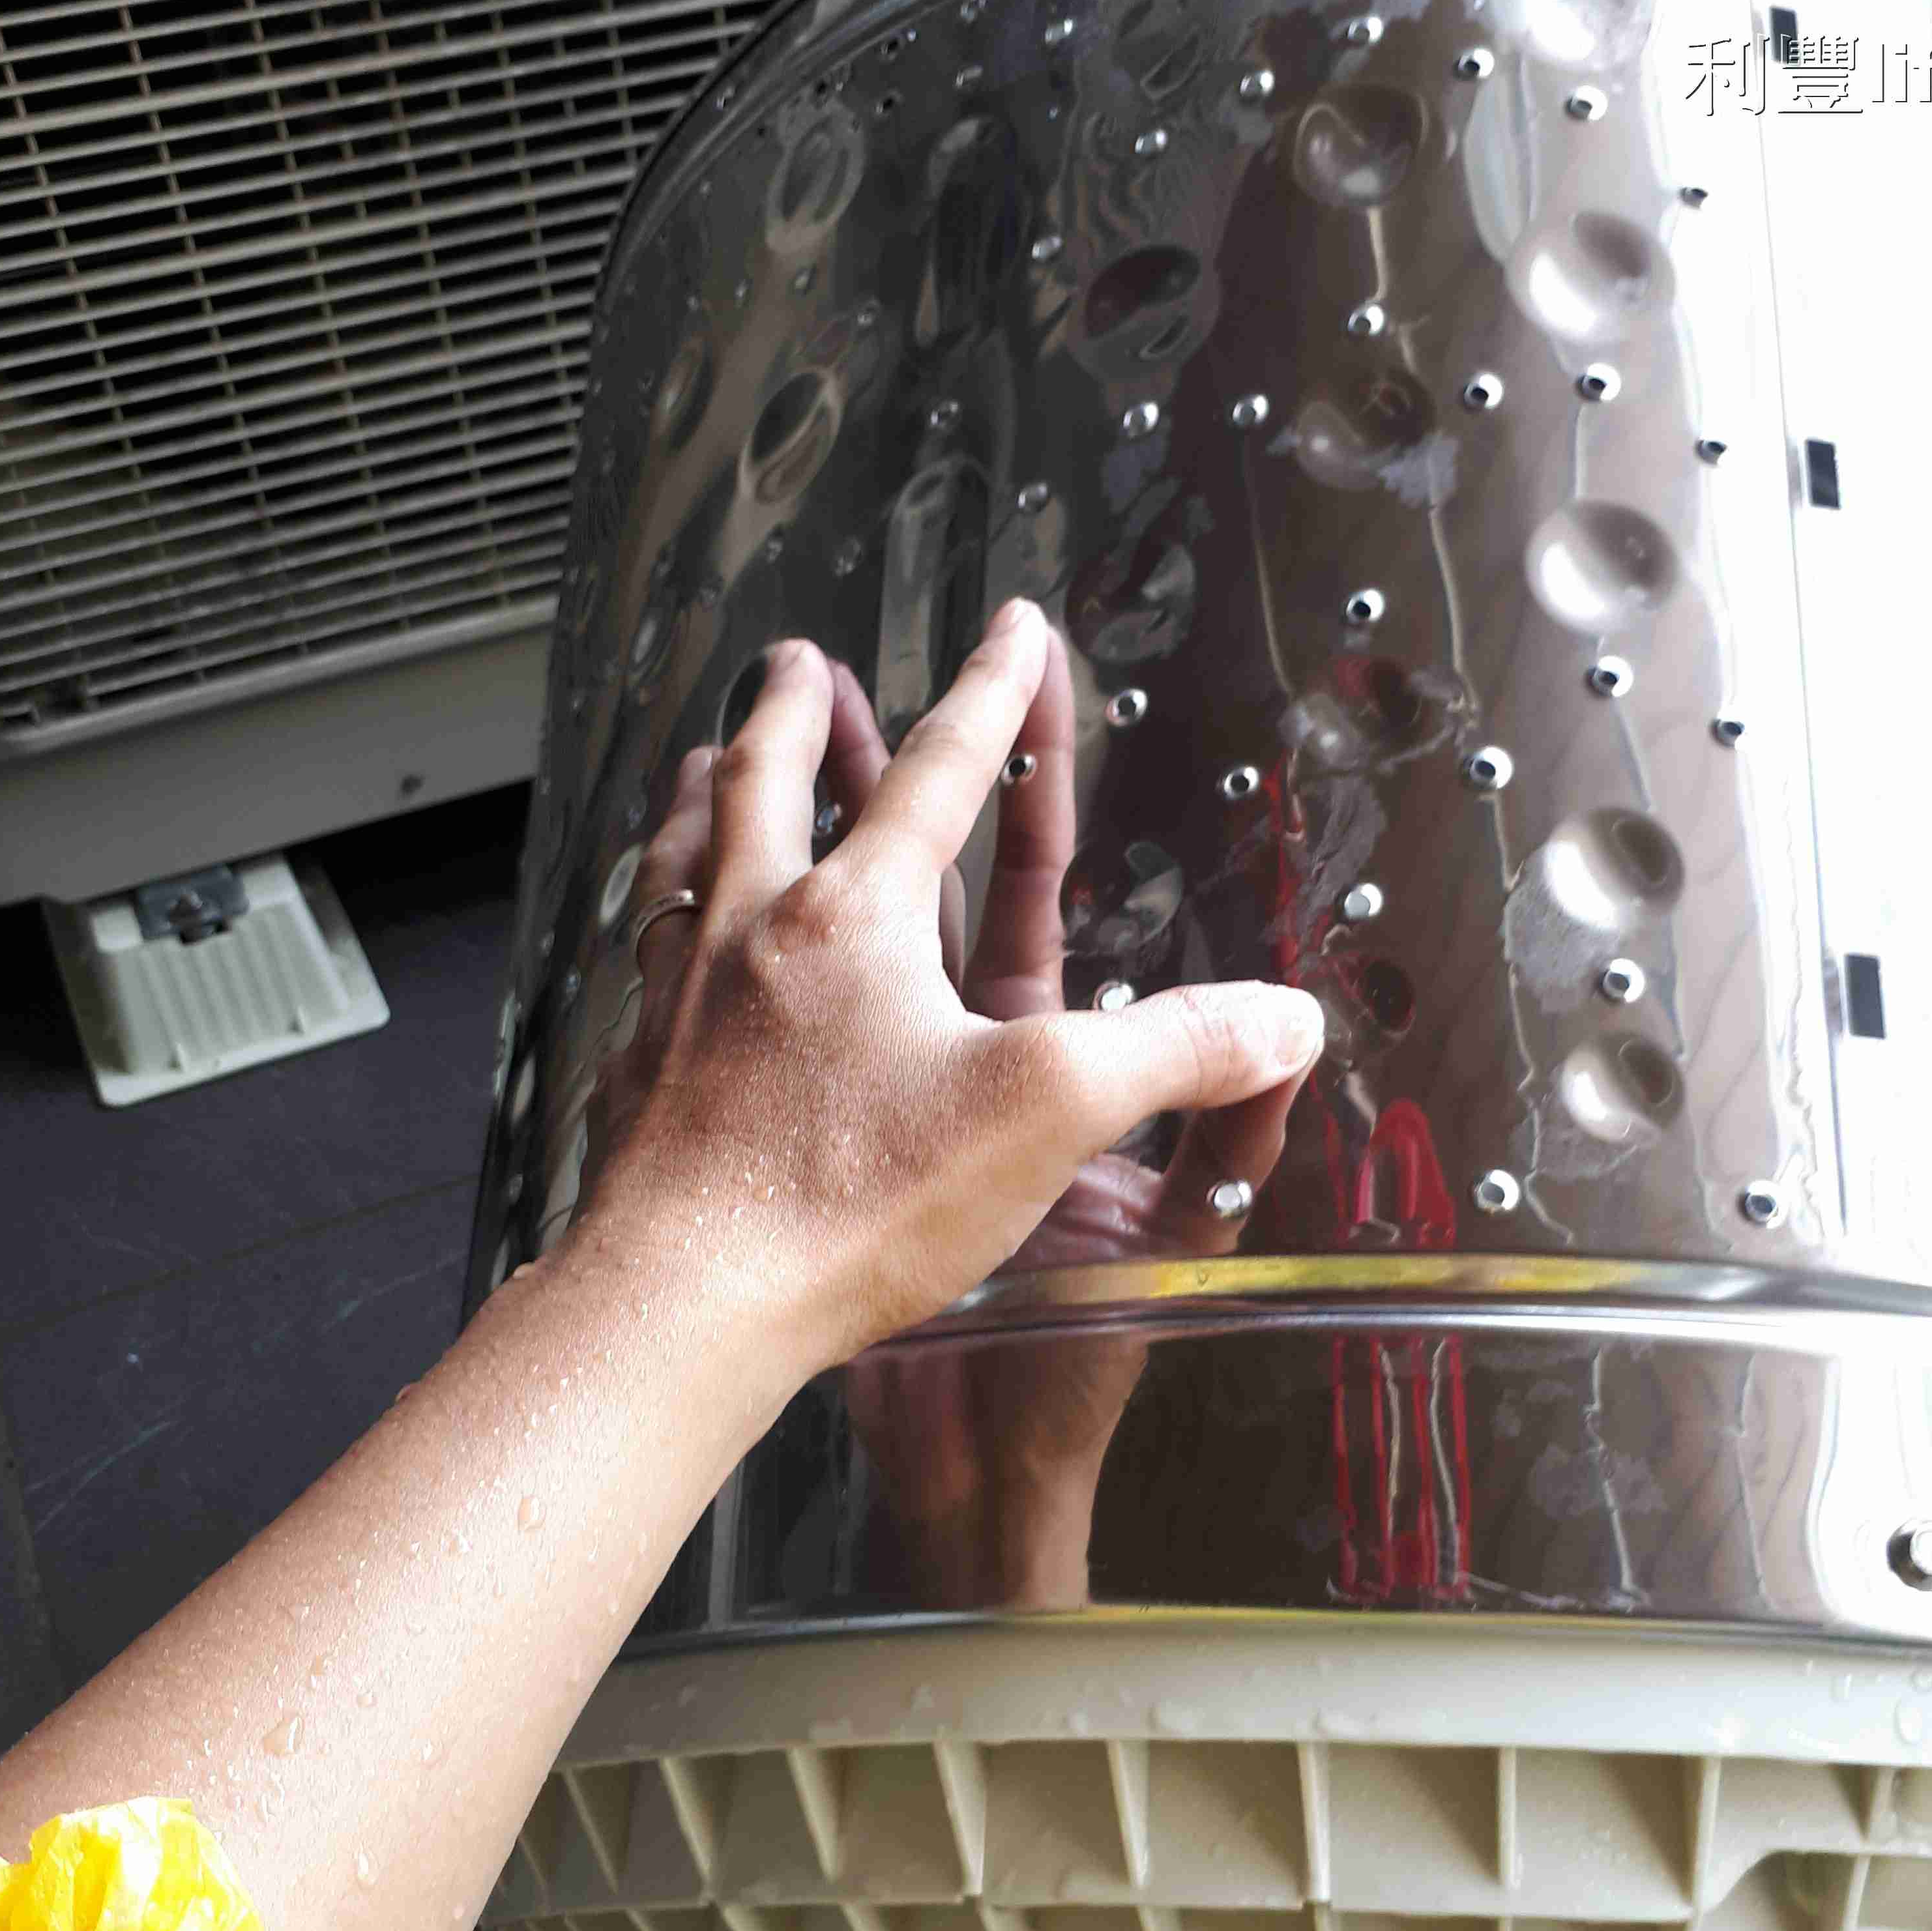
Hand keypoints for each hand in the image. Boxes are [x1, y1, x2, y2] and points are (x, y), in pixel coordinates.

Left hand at [577, 600, 1323, 1423]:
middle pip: (773, 782)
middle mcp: (757, 931)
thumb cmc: (848, 1203)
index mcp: (857, 916)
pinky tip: (666, 937)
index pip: (941, 773)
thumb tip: (1286, 1016)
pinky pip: (647, 956)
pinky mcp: (645, 1072)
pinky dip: (663, 914)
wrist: (684, 1302)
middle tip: (809, 662)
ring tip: (705, 759)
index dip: (992, 695)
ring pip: (690, 856)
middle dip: (806, 714)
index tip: (1013, 627)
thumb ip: (1176, 1053)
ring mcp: (686, 999)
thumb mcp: (1047, 1114)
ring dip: (710, 792)